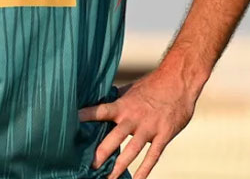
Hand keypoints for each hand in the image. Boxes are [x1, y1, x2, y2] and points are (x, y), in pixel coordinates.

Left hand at [78, 70, 198, 178]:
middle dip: (101, 153)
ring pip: (132, 150)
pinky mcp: (163, 135)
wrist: (179, 80)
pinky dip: (144, 170)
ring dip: (119, 167)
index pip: (100, 111)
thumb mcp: (130, 90)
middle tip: (89, 167)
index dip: (86, 117)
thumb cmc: (152, 85)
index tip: (70, 124)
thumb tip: (94, 104)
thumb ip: (114, 101)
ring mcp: (149, 127)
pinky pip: (153, 156)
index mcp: (123, 105)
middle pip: (114, 138)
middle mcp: (134, 117)